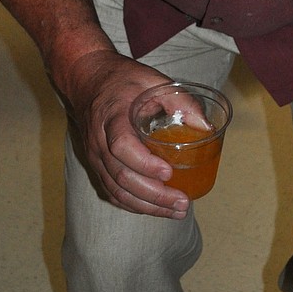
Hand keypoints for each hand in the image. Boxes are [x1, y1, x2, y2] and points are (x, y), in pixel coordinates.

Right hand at [63, 48, 190, 217]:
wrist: (87, 80)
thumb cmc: (122, 80)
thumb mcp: (152, 79)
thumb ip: (180, 100)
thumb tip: (205, 127)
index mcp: (112, 116)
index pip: (122, 146)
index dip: (144, 164)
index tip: (169, 173)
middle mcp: (99, 141)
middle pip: (121, 176)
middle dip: (153, 195)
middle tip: (182, 202)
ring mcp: (95, 156)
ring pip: (116, 190)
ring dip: (146, 206)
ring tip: (175, 212)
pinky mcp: (97, 165)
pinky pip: (111, 192)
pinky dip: (132, 205)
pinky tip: (154, 209)